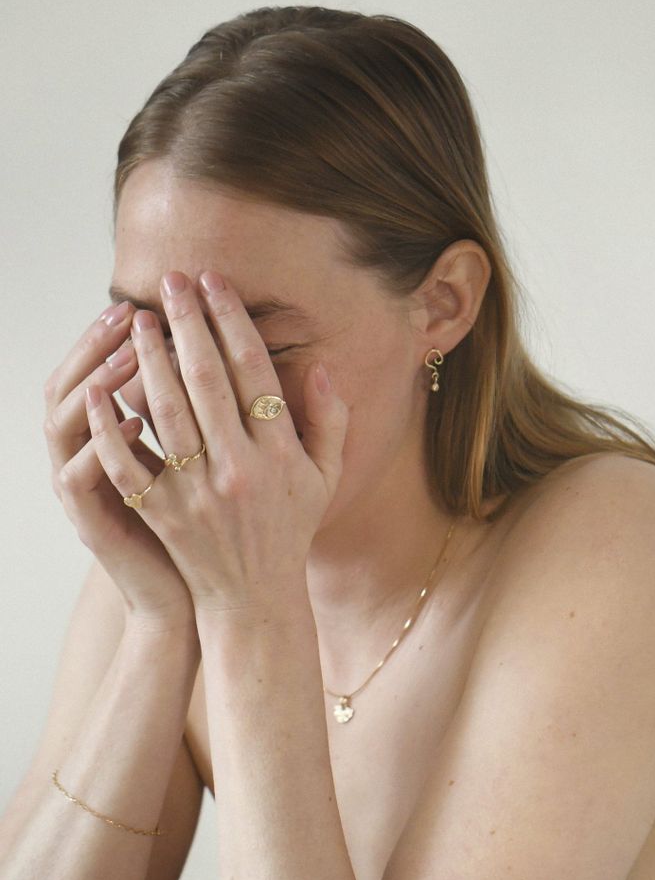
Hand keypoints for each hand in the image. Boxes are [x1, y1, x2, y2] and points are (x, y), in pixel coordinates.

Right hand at [44, 300, 195, 626]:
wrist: (196, 595)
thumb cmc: (208, 525)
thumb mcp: (200, 462)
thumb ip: (198, 412)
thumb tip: (218, 353)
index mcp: (112, 440)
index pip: (99, 371)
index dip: (118, 335)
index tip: (151, 301)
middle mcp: (87, 457)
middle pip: (70, 385)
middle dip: (100, 343)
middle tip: (134, 309)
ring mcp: (85, 489)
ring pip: (64, 423)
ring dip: (95, 380)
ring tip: (134, 347)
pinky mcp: (93, 522)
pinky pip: (79, 476)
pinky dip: (100, 443)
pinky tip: (133, 416)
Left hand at [84, 270, 348, 615]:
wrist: (253, 597)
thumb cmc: (290, 530)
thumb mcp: (324, 478)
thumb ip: (330, 423)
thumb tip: (320, 369)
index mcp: (279, 455)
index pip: (252, 372)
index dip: (231, 321)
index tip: (214, 283)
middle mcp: (238, 469)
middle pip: (206, 379)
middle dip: (187, 323)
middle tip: (170, 282)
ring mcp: (196, 492)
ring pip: (165, 411)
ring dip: (149, 359)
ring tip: (138, 320)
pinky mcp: (161, 512)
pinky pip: (128, 461)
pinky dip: (111, 424)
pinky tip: (99, 388)